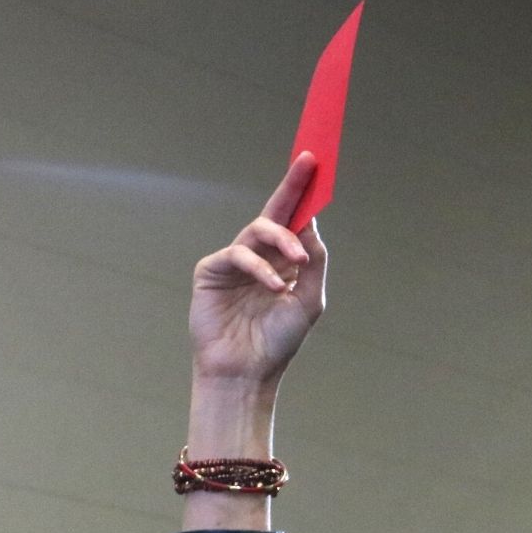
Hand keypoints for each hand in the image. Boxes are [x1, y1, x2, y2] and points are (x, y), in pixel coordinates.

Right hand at [188, 154, 327, 387]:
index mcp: (285, 260)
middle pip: (276, 211)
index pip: (297, 221)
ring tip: (298, 261)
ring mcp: (236, 260)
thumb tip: (313, 227)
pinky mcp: (212, 270)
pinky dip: (261, 268)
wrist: (248, 370)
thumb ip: (313, 263)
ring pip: (260, 229)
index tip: (319, 167)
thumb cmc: (278, 340)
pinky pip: (240, 255)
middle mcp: (261, 254)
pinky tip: (274, 287)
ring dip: (284, 239)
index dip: (307, 195)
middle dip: (292, 185)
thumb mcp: (308, 300)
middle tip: (308, 162)